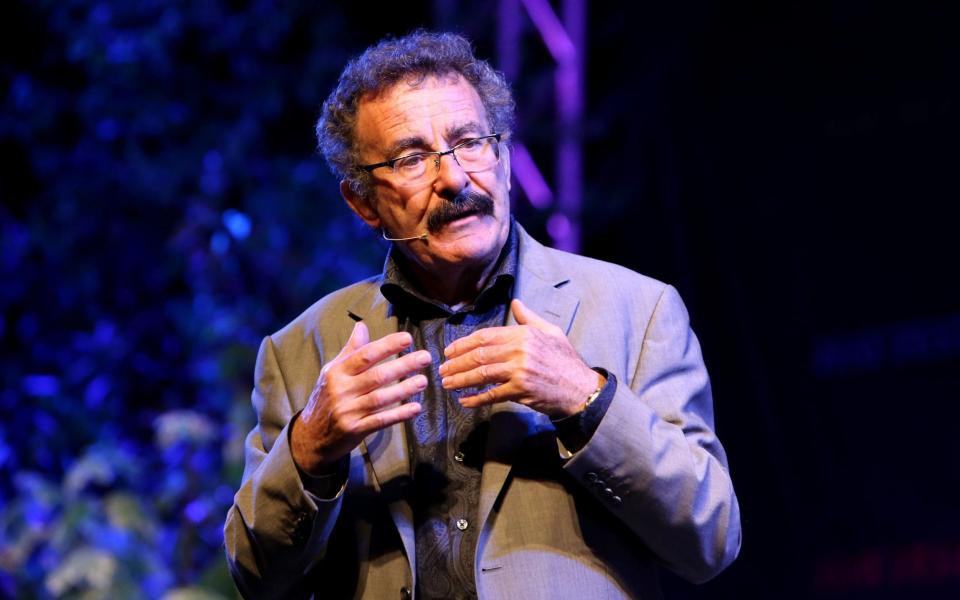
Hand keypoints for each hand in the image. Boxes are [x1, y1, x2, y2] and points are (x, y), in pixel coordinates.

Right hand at [291, 321, 430, 474]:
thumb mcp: (332, 372)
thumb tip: (361, 325)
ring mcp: (347, 411)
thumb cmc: (325, 398)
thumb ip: (350, 350)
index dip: (387, 346)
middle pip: (376, 376)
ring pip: (380, 398)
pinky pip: (380, 421)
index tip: (408, 338)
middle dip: (403, 365)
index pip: (365, 355)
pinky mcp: (354, 430)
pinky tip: (415, 408)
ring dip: (404, 390)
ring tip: (423, 381)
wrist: (310, 436)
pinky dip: (399, 414)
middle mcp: (341, 390)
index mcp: (337, 372)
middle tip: (425, 357)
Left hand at [439, 299, 603, 418]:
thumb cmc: (565, 361)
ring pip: (481, 375)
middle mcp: (520, 350)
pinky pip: (491, 395)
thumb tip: (516, 303)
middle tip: (443, 370)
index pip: (485, 336)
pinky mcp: (520, 391)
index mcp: (523, 334)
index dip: (464, 344)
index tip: (450, 351)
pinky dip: (475, 399)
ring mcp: (519, 371)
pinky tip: (464, 401)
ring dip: (460, 380)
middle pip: (479, 355)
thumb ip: (529, 319)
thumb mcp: (551, 332)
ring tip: (447, 384)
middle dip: (457, 363)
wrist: (581, 389)